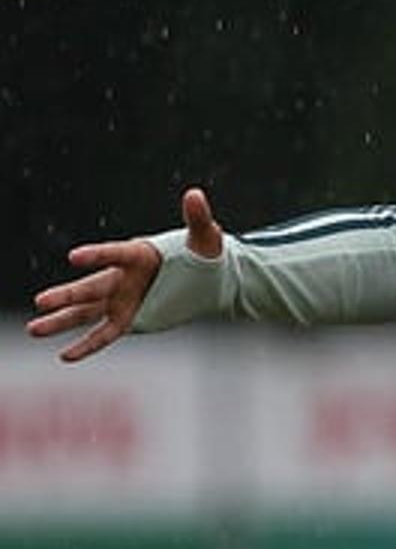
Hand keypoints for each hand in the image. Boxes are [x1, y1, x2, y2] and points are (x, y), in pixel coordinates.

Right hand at [26, 188, 224, 362]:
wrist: (209, 276)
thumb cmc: (204, 251)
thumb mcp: (205, 236)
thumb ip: (198, 218)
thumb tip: (195, 194)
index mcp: (137, 254)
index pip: (114, 254)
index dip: (96, 255)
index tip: (75, 257)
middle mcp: (122, 277)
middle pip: (91, 287)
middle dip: (66, 295)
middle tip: (40, 301)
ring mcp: (122, 299)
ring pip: (86, 312)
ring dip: (61, 321)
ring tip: (33, 329)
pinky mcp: (128, 318)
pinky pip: (104, 334)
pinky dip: (87, 345)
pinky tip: (65, 355)